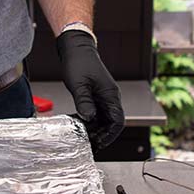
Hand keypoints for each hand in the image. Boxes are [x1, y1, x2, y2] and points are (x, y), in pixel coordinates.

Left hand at [56, 30, 124, 150]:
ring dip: (95, 129)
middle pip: (111, 123)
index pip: (118, 121)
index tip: (100, 144)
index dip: (110, 135)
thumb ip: (84, 102)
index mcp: (110, 95)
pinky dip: (90, 121)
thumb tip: (89, 119)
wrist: (76, 48)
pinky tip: (80, 125)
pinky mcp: (97, 95)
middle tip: (89, 144)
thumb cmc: (79, 62)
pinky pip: (97, 113)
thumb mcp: (79, 85)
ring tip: (83, 137)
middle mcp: (110, 97)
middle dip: (101, 135)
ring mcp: (104, 96)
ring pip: (104, 119)